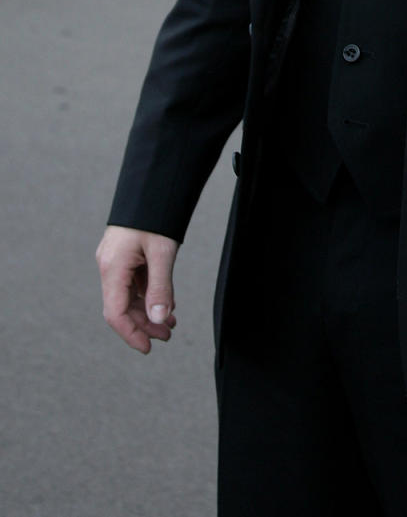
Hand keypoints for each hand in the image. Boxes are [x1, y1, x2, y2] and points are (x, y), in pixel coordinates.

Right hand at [96, 225, 179, 353]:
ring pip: (128, 295)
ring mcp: (116, 260)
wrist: (152, 185)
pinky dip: (149, 294)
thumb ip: (161, 286)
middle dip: (144, 324)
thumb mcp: (162, 252)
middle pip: (121, 307)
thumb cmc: (155, 214)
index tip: (148, 348)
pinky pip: (134, 282)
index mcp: (112, 267)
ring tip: (171, 323)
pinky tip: (167, 301)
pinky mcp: (125, 254)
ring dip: (148, 310)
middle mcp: (109, 266)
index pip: (115, 313)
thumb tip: (160, 319)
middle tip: (168, 335)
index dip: (131, 334)